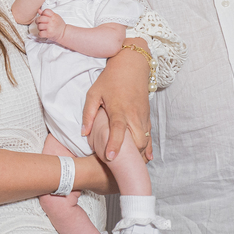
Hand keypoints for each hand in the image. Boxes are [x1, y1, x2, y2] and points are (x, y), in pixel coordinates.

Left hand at [35, 9, 66, 43]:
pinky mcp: (48, 34)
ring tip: (42, 28)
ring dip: (39, 27)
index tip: (43, 16)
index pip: (45, 11)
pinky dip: (40, 33)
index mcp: (54, 16)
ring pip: (39, 26)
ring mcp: (50, 28)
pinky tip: (43, 32)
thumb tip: (39, 10)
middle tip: (40, 22)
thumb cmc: (59, 24)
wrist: (64, 32)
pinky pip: (40, 33)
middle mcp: (52, 21)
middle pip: (40, 18)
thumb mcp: (55, 16)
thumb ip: (47, 13)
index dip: (43, 13)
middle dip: (38, 20)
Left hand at [83, 41, 151, 160]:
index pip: (119, 130)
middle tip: (118, 168)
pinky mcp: (148, 117)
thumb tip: (84, 133)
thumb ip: (89, 113)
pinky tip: (145, 159)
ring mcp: (143, 117)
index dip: (114, 144)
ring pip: (145, 141)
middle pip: (137, 140)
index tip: (110, 158)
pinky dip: (147, 148)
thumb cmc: (111, 79)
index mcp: (120, 109)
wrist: (132, 65)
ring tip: (130, 168)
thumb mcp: (94, 92)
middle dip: (130, 156)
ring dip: (138, 154)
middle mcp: (134, 115)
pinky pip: (149, 136)